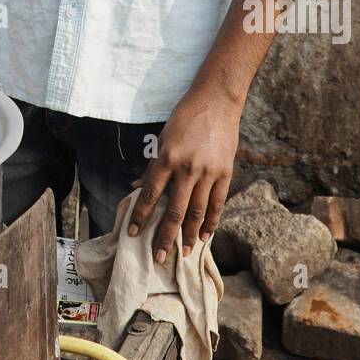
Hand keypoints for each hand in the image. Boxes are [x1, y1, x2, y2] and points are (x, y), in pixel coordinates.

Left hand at [127, 85, 240, 260]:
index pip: (150, 194)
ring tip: (183, 253)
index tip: (133, 233)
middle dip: (165, 237)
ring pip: (197, 212)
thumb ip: (152, 166)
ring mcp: (208, 171)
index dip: (141, 216)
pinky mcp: (225, 172)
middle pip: (174, 211)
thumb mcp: (163, 138)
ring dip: (188, 235)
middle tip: (159, 258)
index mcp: (167, 157)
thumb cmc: (184, 117)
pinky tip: (204, 236)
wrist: (216, 101)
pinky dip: (210, 222)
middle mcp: (187, 167)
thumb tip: (136, 188)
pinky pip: (217, 204)